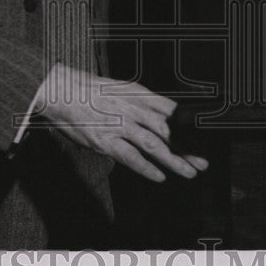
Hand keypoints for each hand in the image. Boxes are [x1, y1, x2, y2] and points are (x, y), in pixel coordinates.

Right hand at [37, 63, 208, 181]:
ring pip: (153, 144)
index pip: (171, 110)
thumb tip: (165, 114)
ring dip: (173, 160)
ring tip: (189, 172)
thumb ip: (143, 102)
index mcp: (138, 93)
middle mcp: (132, 108)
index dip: (189, 126)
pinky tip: (159, 176)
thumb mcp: (122, 89)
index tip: (204, 138)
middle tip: (203, 161)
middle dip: (187, 147)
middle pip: (167, 129)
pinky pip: (129, 156)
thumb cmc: (91, 91)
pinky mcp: (104, 140)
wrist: (60, 91)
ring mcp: (118, 124)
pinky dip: (145, 167)